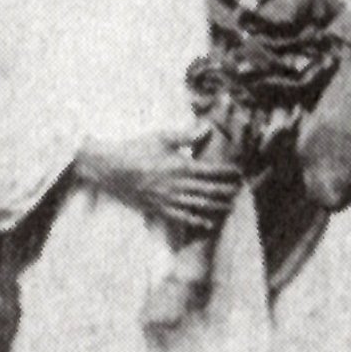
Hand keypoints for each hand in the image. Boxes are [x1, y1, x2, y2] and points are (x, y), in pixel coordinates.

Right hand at [78, 134, 242, 238]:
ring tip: (230, 205)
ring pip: (199, 205)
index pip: (211, 171)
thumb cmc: (135, 149)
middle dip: (227, 190)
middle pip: (209, 190)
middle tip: (240, 190)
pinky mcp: (158, 208)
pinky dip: (197, 221)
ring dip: (217, 206)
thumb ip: (186, 135)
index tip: (239, 172)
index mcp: (179, 166)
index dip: (227, 173)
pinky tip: (208, 223)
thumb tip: (206, 127)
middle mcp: (177, 185)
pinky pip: (181, 217)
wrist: (110, 168)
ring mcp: (168, 199)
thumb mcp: (160, 137)